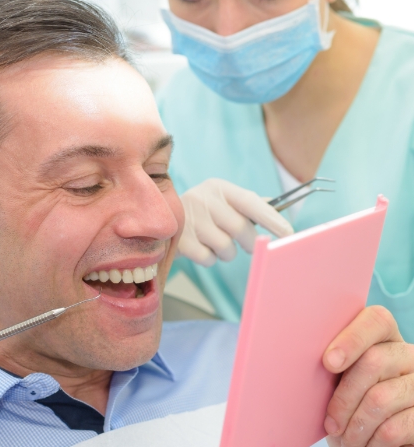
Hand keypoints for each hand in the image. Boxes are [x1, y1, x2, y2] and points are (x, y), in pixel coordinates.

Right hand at [178, 179, 292, 265]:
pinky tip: (200, 248)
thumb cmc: (202, 212)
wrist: (157, 216)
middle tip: (247, 245)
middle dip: (249, 242)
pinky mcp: (179, 239)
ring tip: (216, 244)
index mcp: (219, 187)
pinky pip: (208, 258)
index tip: (289, 233)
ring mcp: (189, 219)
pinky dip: (209, 259)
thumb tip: (278, 207)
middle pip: (240, 228)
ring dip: (227, 252)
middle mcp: (203, 199)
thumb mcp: (222, 200)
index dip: (271, 218)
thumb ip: (248, 204)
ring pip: (225, 247)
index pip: (250, 202)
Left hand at [323, 307, 413, 446]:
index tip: (328, 363)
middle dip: (344, 398)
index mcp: (382, 342)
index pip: (376, 320)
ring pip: (382, 398)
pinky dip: (374, 444)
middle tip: (331, 425)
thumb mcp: (331, 395)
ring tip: (348, 444)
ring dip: (356, 429)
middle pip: (374, 361)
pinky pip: (397, 427)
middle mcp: (407, 357)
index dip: (352, 338)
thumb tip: (296, 354)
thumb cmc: (349, 423)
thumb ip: (327, 371)